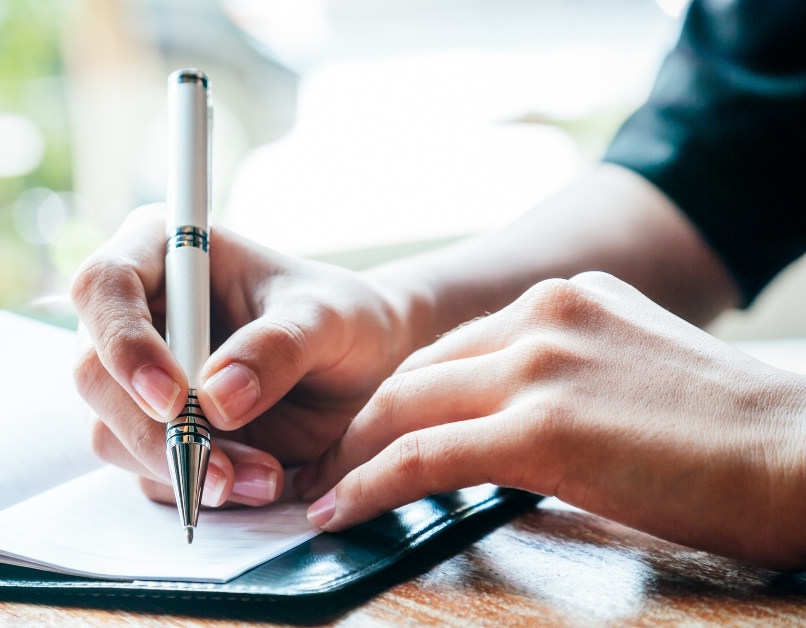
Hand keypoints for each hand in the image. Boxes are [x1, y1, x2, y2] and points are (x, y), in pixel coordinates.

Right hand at [70, 204, 427, 507]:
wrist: (363, 370)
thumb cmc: (341, 319)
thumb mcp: (327, 320)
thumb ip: (276, 347)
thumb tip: (216, 400)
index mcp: (161, 252)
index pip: (103, 286)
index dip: (124, 343)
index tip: (172, 397)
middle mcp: (135, 313)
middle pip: (93, 373)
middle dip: (153, 430)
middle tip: (220, 469)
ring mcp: (134, 378)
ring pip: (111, 432)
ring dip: (181, 468)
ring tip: (264, 477)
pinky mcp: (151, 431)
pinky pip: (146, 471)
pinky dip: (196, 487)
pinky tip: (254, 482)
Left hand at [296, 271, 805, 568]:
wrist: (804, 455)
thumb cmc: (732, 435)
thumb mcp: (635, 370)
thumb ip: (568, 374)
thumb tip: (511, 421)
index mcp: (565, 298)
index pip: (453, 347)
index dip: (401, 394)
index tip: (370, 430)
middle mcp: (543, 315)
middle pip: (415, 372)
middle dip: (362, 423)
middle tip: (327, 465)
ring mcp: (537, 366)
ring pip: (405, 409)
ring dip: (351, 458)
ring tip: (320, 494)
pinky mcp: (538, 427)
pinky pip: (422, 457)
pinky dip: (369, 486)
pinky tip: (341, 512)